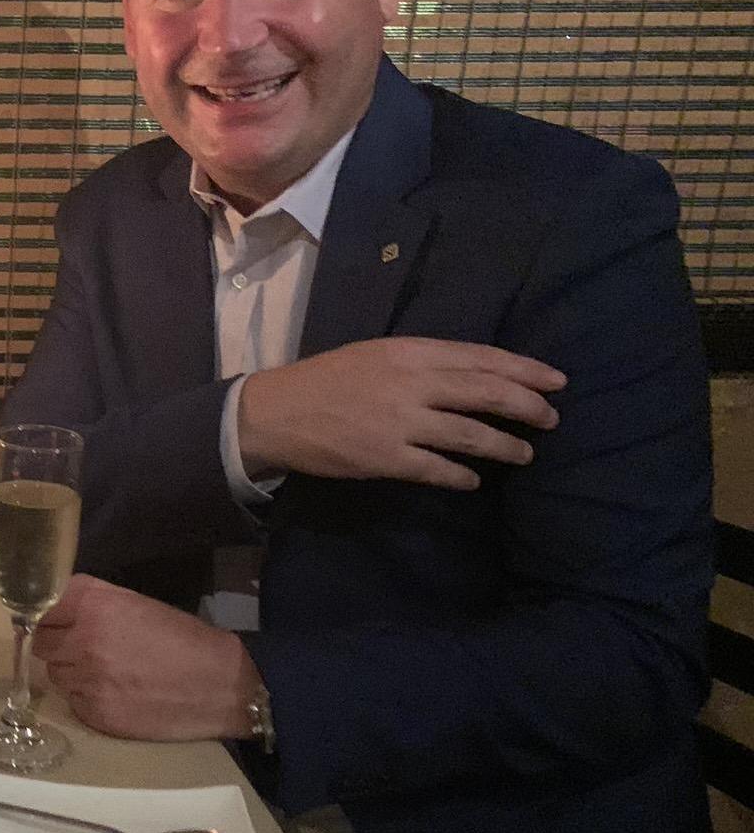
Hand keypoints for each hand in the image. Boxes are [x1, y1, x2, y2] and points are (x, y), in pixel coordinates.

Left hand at [32, 575, 257, 741]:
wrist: (222, 685)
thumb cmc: (182, 638)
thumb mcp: (135, 603)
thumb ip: (91, 602)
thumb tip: (55, 608)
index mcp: (94, 605)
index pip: (41, 609)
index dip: (50, 616)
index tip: (58, 621)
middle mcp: (83, 640)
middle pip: (41, 643)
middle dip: (58, 644)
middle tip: (85, 648)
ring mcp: (87, 680)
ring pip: (56, 674)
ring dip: (73, 672)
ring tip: (108, 672)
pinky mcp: (95, 713)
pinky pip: (74, 702)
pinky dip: (87, 698)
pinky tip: (117, 694)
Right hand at [238, 337, 564, 491]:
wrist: (276, 412)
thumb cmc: (327, 379)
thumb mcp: (376, 355)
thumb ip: (422, 363)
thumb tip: (474, 376)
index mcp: (409, 352)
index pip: (481, 358)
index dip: (524, 370)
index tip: (556, 381)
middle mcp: (411, 383)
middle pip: (486, 393)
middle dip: (526, 406)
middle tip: (552, 419)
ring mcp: (400, 423)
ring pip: (470, 435)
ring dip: (505, 446)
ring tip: (525, 453)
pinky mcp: (386, 458)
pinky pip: (437, 469)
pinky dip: (461, 476)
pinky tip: (473, 480)